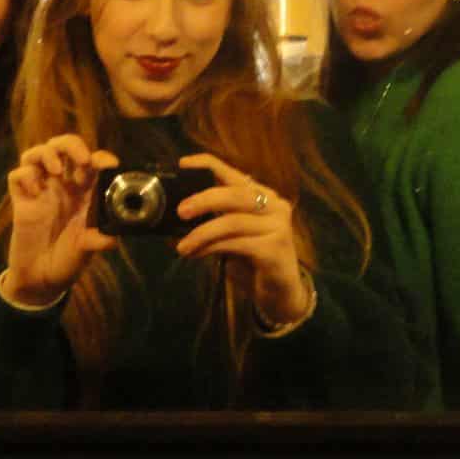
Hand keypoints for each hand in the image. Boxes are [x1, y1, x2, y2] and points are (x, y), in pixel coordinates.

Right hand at [2, 134, 119, 305]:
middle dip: (72, 145)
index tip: (106, 163)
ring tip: (56, 170)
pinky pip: (17, 176)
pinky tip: (35, 193)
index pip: (91, 163)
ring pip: (37, 154)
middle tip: (81, 159)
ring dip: (47, 153)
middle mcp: (62, 187)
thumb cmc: (67, 261)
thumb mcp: (86, 249)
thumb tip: (113, 236)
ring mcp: (40, 191)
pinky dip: (25, 176)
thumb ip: (98, 239)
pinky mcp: (21, 201)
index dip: (99, 157)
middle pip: (63, 148)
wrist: (40, 280)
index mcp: (83, 193)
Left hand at [173, 152, 308, 326]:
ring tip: (182, 246)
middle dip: (203, 200)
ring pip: (233, 222)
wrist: (280, 293)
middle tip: (180, 212)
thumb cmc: (253, 261)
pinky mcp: (275, 249)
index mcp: (263, 196)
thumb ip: (215, 221)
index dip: (207, 164)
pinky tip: (197, 254)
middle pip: (235, 194)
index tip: (183, 165)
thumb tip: (179, 214)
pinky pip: (237, 244)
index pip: (234, 173)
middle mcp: (275, 205)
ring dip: (202, 233)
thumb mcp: (231, 236)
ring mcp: (278, 226)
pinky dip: (212, 248)